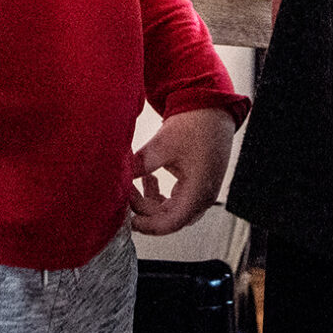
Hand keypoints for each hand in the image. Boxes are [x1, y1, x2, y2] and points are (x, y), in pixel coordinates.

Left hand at [127, 106, 238, 236]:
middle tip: (127, 194)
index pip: (171, 223)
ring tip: (137, 182)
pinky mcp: (199, 181)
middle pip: (171, 218)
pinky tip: (150, 178)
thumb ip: (141, 164)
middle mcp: (203, 195)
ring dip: (152, 201)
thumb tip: (119, 177)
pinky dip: (161, 194)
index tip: (129, 220)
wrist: (212, 106)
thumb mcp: (162, 144)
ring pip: (173, 209)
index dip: (148, 226)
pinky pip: (177, 199)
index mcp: (198, 191)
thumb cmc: (195, 124)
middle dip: (146, 210)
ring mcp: (203, 189)